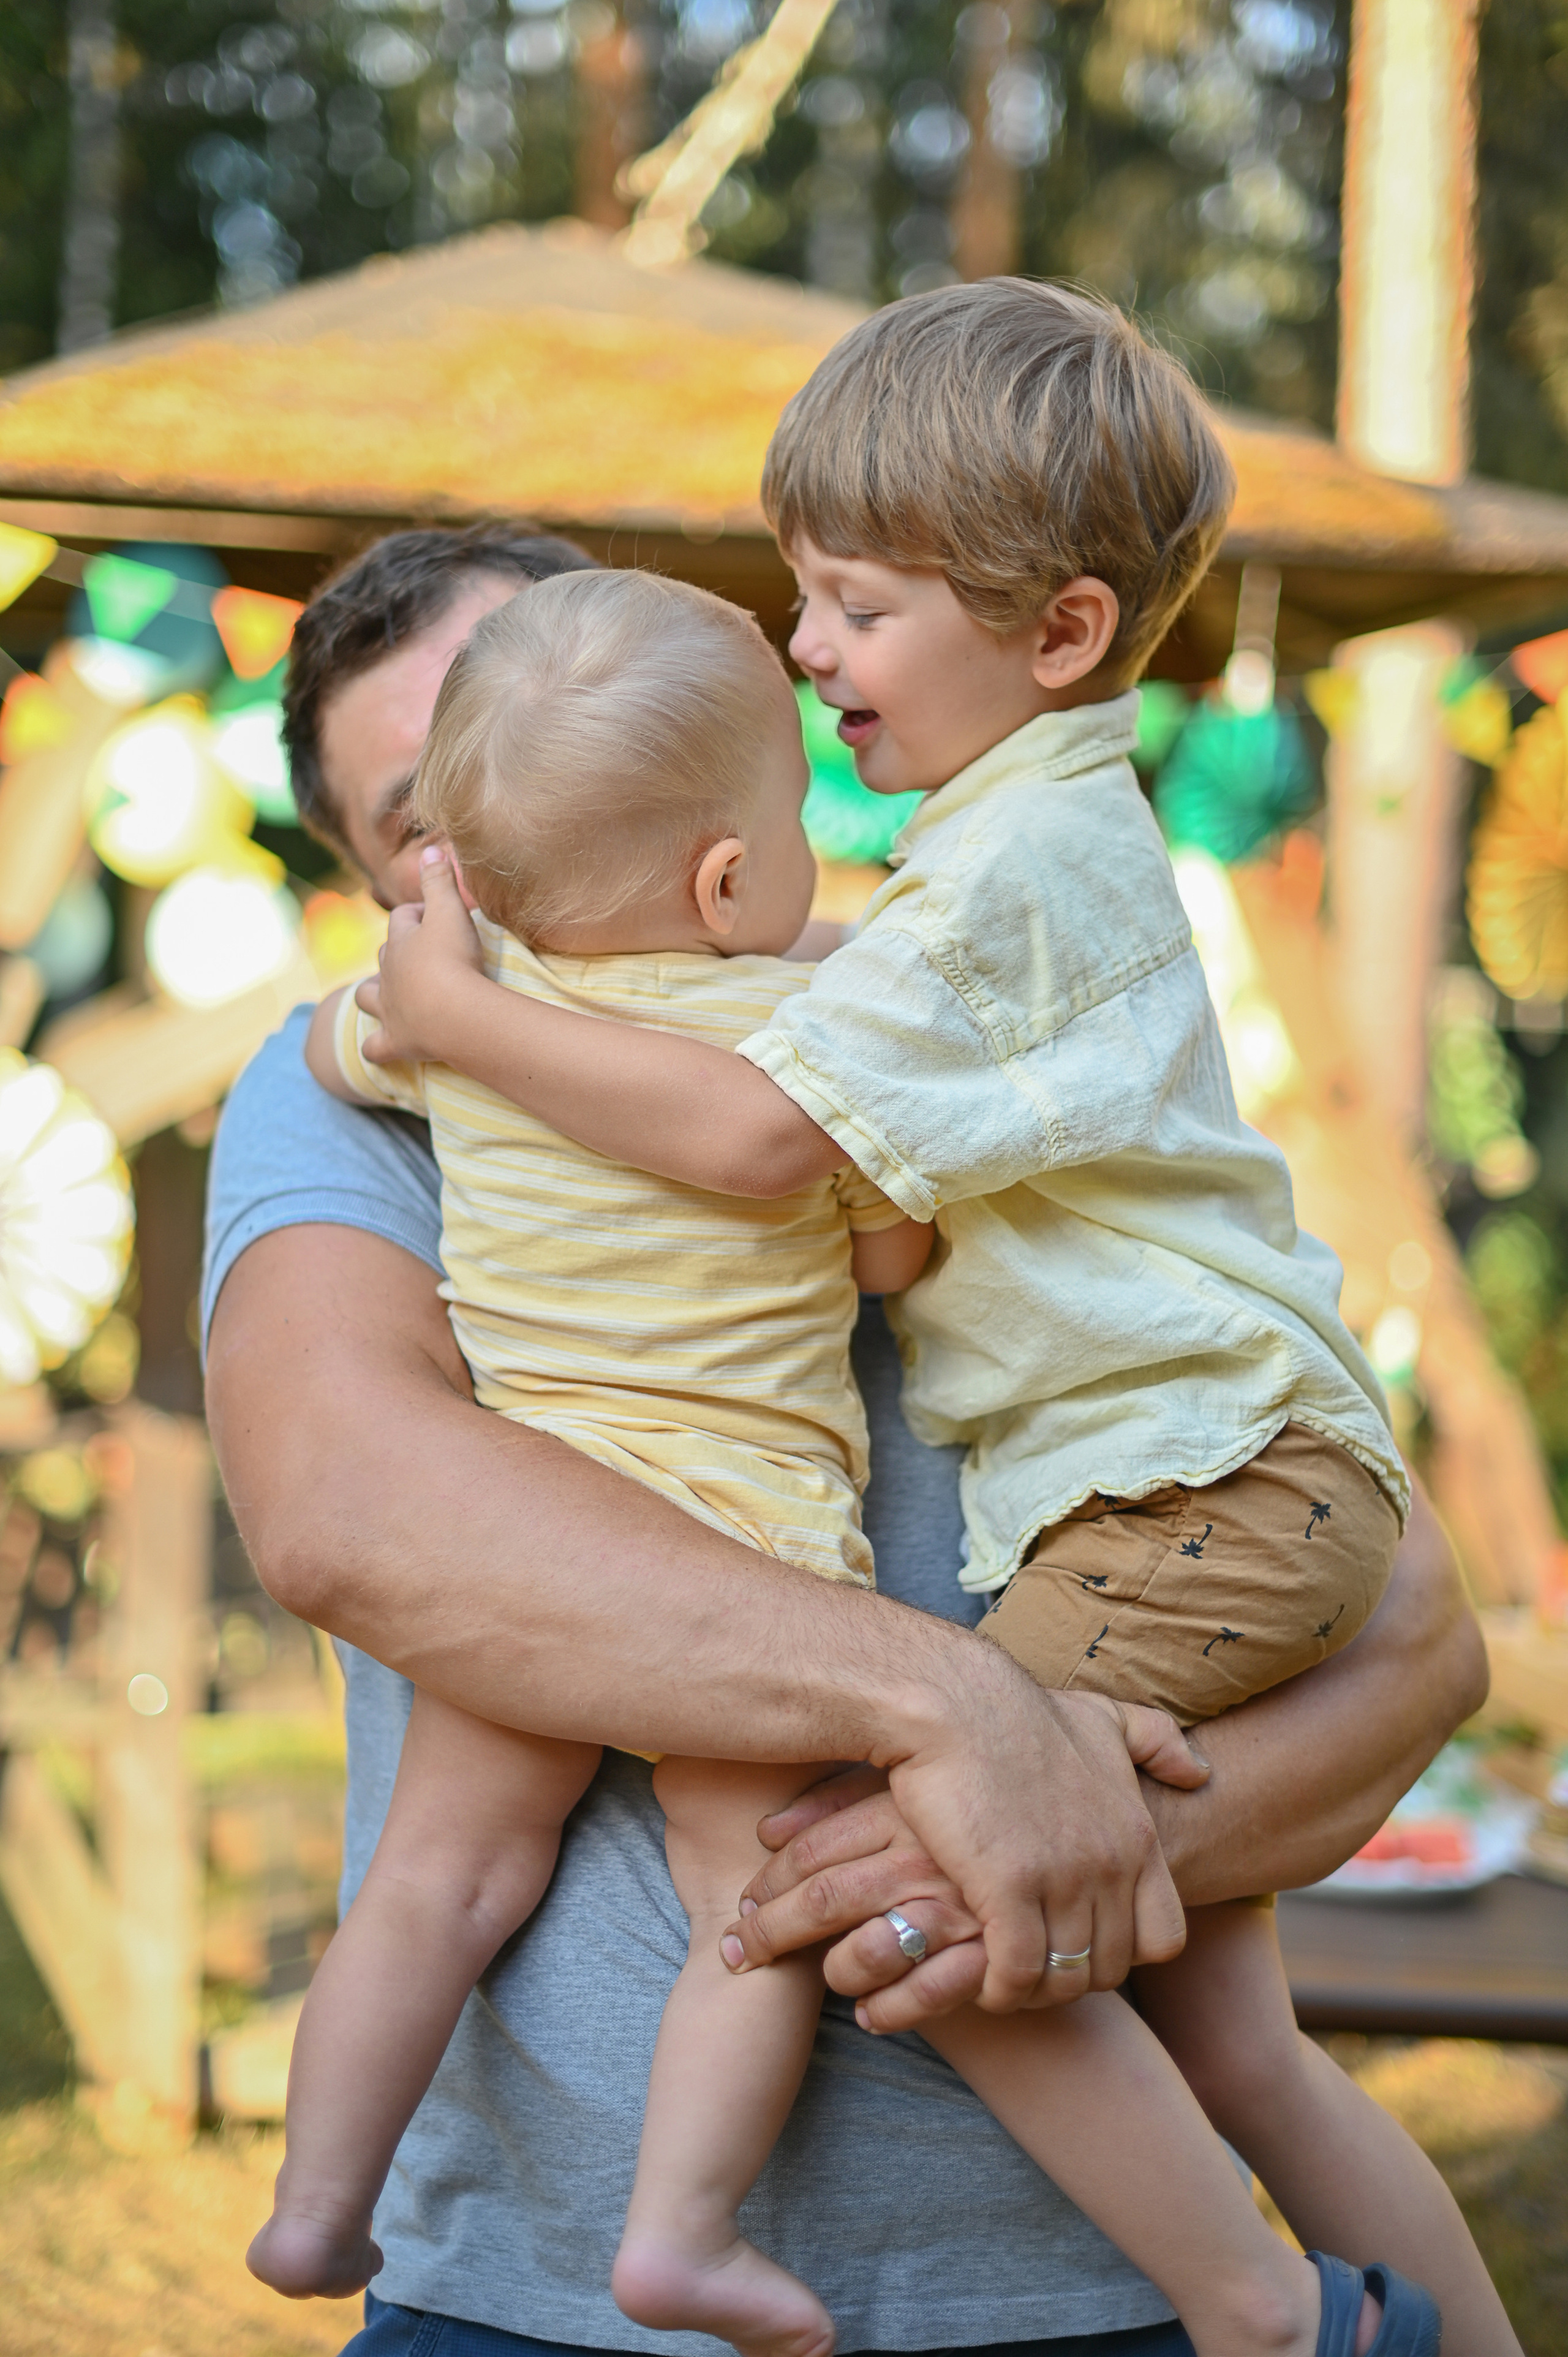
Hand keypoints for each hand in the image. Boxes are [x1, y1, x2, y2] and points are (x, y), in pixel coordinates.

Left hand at [356, 847, 483, 1065]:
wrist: (454, 1013)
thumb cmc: (454, 958)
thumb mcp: (451, 910)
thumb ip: (440, 879)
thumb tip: (432, 848)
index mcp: (400, 941)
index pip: (402, 918)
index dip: (419, 913)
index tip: (440, 915)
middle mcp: (388, 975)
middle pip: (385, 956)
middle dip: (398, 951)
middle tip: (427, 953)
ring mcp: (389, 1010)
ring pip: (368, 996)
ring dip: (374, 993)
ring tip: (391, 993)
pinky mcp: (396, 1043)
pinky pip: (376, 1048)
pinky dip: (376, 1047)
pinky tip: (380, 1048)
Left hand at [722, 1770, 987, 2029]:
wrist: (1071, 1848)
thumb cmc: (970, 1821)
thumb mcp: (910, 1798)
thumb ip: (842, 1805)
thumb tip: (765, 1829)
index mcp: (905, 1808)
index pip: (813, 1849)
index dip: (767, 1881)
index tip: (739, 1904)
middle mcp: (927, 1854)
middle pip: (824, 1898)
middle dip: (769, 1931)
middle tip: (736, 1953)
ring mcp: (959, 1904)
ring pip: (866, 1952)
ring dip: (835, 1974)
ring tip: (828, 1979)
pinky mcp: (993, 1952)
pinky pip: (922, 1994)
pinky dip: (887, 2011)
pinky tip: (869, 2016)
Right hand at [723, 1682, 1207, 2026]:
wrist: (954, 1702)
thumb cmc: (1020, 1713)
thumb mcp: (1103, 1716)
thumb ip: (1157, 1742)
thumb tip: (1199, 1773)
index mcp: (1136, 1835)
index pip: (1164, 1940)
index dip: (1124, 1952)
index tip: (1080, 1939)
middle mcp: (1109, 1865)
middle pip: (1110, 1968)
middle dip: (1072, 1976)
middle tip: (1031, 1965)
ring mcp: (1061, 1879)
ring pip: (1064, 1979)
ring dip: (1033, 1989)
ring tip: (1001, 1974)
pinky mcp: (1006, 1889)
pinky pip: (1017, 1973)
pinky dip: (1000, 1988)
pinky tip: (978, 1974)